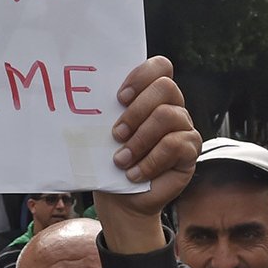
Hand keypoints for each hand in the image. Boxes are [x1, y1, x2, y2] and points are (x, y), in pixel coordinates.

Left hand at [94, 56, 199, 252]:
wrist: (120, 201)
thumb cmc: (108, 164)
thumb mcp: (102, 137)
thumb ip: (102, 116)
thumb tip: (77, 102)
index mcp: (149, 97)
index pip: (159, 67)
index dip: (141, 76)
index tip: (119, 98)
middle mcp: (171, 107)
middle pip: (165, 87)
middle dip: (136, 110)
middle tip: (116, 133)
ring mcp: (183, 127)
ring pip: (168, 116)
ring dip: (139, 140)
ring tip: (121, 160)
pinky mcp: (190, 150)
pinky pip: (176, 145)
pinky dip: (150, 161)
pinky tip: (135, 174)